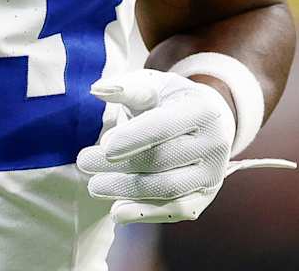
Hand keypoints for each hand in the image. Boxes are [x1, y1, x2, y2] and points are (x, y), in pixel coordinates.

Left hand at [77, 69, 292, 223]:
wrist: (206, 122)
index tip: (103, 146)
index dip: (133, 138)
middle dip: (120, 165)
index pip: (164, 127)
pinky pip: (176, 210)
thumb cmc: (170, 100)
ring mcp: (213, 174)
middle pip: (162, 160)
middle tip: (84, 162)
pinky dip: (146, 213)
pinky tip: (117, 211)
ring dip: (127, 190)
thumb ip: (127, 87)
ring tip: (94, 186)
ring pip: (167, 189)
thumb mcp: (153, 85)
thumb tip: (97, 89)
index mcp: (202, 110)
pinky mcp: (205, 197)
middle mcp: (215, 144)